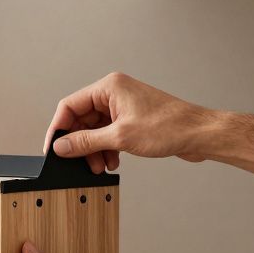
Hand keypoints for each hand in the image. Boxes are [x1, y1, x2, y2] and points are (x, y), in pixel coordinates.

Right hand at [46, 72, 216, 173]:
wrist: (199, 134)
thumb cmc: (169, 127)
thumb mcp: (120, 137)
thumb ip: (85, 142)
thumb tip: (61, 146)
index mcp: (109, 87)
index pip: (70, 106)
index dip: (59, 129)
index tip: (54, 149)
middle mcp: (114, 93)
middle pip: (81, 119)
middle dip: (81, 144)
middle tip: (82, 163)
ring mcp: (123, 106)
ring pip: (94, 130)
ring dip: (94, 150)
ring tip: (101, 165)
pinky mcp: (131, 119)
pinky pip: (108, 134)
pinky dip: (106, 149)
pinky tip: (112, 161)